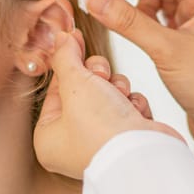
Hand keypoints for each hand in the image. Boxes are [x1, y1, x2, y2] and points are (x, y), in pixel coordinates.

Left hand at [35, 31, 182, 179]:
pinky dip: (133, 105)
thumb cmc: (102, 129)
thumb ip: (65, 57)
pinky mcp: (128, 140)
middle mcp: (72, 143)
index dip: (67, 62)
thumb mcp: (76, 83)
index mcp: (49, 138)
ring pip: (108, 94)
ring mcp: (102, 142)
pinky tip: (135, 112)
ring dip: (117, 88)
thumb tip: (60, 37)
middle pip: (83, 89)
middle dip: (98, 76)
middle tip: (101, 75)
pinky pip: (128, 108)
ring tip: (120, 97)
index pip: (56, 89)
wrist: (145, 156)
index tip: (74, 38)